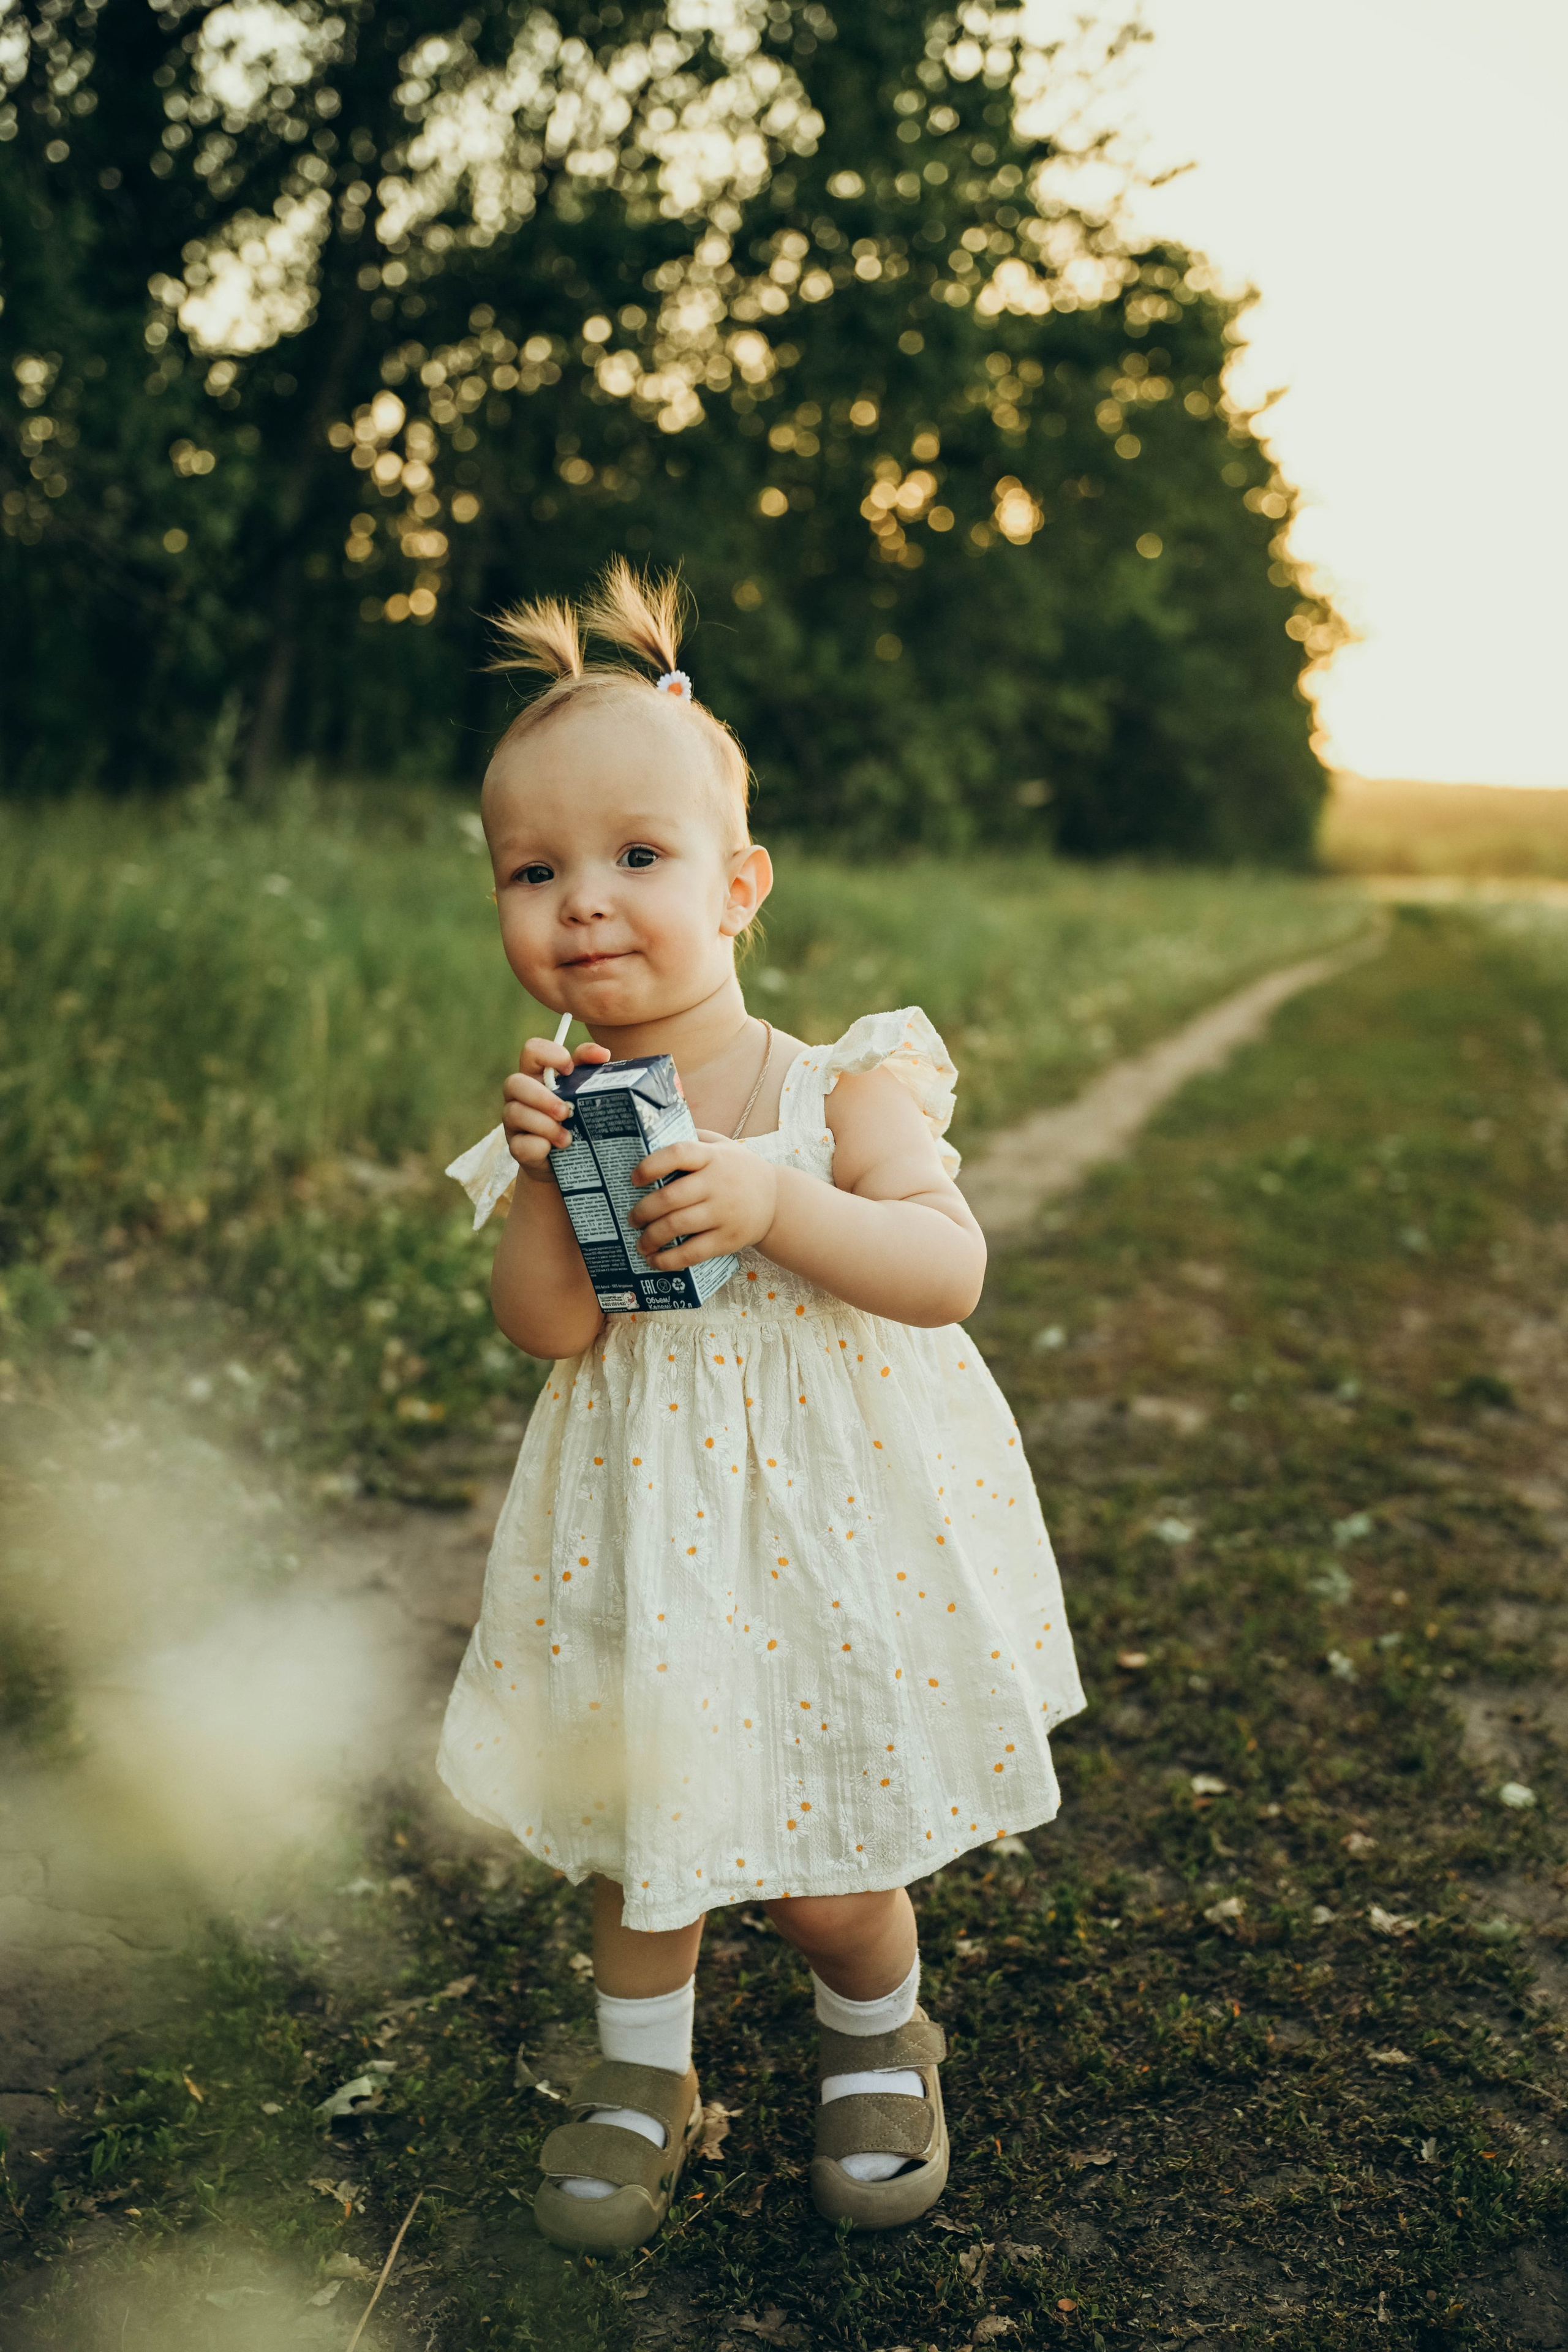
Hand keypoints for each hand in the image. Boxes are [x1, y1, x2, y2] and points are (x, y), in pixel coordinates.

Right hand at [501, 1034, 610, 1184]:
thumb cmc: (576, 1116)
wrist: (569, 1159)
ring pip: (515, 1113)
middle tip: (565, 1112)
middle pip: (514, 1082)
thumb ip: (589, 1068)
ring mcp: (514, 1121)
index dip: (549, 1054)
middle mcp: (520, 1095)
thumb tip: (603, 1054)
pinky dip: (538, 1147)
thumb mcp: (583, 1091)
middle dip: (541, 1097)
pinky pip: (519, 1145)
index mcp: (536, 1075)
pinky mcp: (517, 1147)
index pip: (531, 1050)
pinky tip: (554, 1149)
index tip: (569, 1068)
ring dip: (544, 1125)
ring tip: (567, 1138)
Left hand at [629, 1132, 778, 1266]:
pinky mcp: (728, 1239)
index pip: (678, 1154)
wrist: (776, 1201)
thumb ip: (694, 1139)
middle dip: (642, 1211)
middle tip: (632, 1218)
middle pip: (670, 1197)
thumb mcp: (723, 1146)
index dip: (651, 1165)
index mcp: (713, 1157)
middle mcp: (718, 1183)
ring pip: (676, 1226)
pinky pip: (692, 1252)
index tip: (634, 1178)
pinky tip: (655, 1260)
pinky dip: (668, 1260)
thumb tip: (652, 1136)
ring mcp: (723, 1213)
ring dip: (650, 1237)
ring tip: (640, 1242)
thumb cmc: (739, 1170)